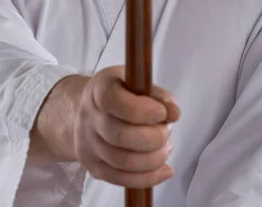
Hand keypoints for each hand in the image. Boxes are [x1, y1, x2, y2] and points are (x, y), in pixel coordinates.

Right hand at [73, 65, 180, 187]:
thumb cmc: (122, 93)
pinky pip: (122, 180)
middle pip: (120, 135)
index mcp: (99, 89)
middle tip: (166, 130)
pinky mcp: (93, 167)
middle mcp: (89, 117)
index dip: (141, 110)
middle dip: (153, 137)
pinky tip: (164, 169)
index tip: (162, 113)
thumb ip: (159, 95)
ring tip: (165, 147)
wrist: (93, 110)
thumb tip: (174, 113)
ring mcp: (88, 145)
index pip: (112, 101)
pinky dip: (148, 177)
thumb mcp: (138, 82)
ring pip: (123, 162)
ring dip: (154, 158)